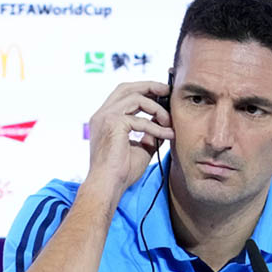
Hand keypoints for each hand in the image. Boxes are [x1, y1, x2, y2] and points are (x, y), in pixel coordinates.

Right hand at [83, 81, 173, 196]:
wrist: (109, 185)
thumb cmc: (121, 172)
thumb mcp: (141, 148)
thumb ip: (150, 134)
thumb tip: (164, 125)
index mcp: (105, 118)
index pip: (123, 94)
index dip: (143, 90)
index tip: (161, 94)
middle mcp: (102, 114)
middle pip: (127, 87)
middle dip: (149, 86)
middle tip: (168, 90)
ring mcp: (106, 117)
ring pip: (136, 98)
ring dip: (157, 108)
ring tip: (169, 121)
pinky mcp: (113, 124)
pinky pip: (142, 120)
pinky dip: (157, 128)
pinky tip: (167, 135)